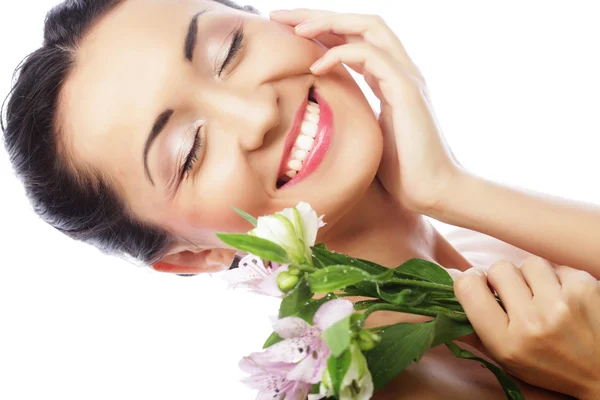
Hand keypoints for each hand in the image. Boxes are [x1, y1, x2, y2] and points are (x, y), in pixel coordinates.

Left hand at [270, 9, 463, 213]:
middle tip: (279, 15)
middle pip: (359, 23)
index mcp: (388, 78)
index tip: (285, 30)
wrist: (433, 192)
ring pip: (368, 28)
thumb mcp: (366, 134)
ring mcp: (406, 77)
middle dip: (317, 14)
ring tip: (295, 29)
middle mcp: (399, 70)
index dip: (321, 28)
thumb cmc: (400, 171)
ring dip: (328, 23)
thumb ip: (350, 113)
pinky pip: (372, 57)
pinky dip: (341, 56)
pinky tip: (316, 68)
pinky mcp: (407, 91)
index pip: (353, 39)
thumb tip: (318, 113)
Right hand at [454, 256, 599, 398]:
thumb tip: (441, 294)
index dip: (470, 280)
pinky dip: (558, 279)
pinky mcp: (585, 287)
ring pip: (528, 263)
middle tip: (516, 295)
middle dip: (503, 279)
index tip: (478, 285)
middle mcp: (531, 322)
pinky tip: (565, 298)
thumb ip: (473, 328)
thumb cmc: (549, 366)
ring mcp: (560, 302)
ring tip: (543, 297)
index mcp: (506, 342)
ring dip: (532, 277)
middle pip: (498, 268)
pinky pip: (556, 266)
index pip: (468, 288)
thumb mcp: (506, 358)